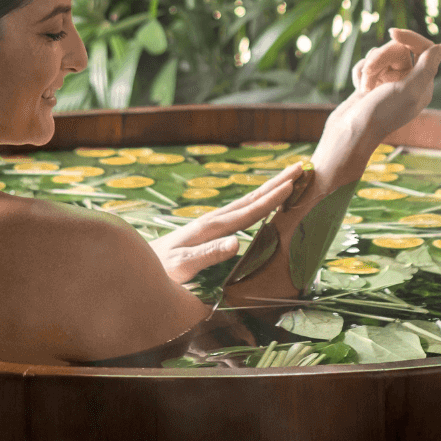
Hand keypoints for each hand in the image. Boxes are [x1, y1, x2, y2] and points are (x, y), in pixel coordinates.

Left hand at [148, 163, 303, 283]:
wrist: (141, 269)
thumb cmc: (161, 272)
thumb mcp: (183, 267)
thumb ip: (208, 255)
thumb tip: (236, 243)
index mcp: (211, 228)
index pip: (248, 211)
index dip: (271, 198)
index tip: (291, 184)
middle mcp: (213, 220)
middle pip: (251, 198)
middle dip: (276, 184)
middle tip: (299, 167)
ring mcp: (211, 224)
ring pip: (246, 202)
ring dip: (268, 189)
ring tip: (287, 179)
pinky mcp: (209, 231)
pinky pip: (240, 212)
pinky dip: (256, 203)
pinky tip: (260, 203)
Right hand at [321, 30, 440, 157]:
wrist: (350, 131)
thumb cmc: (381, 113)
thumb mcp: (408, 90)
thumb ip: (427, 68)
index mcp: (422, 85)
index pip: (423, 49)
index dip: (409, 38)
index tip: (393, 32)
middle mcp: (407, 83)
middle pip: (398, 50)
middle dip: (381, 58)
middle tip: (370, 72)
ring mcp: (388, 84)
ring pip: (379, 56)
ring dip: (369, 67)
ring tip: (364, 87)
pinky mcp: (371, 84)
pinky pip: (366, 65)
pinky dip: (360, 73)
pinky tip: (359, 88)